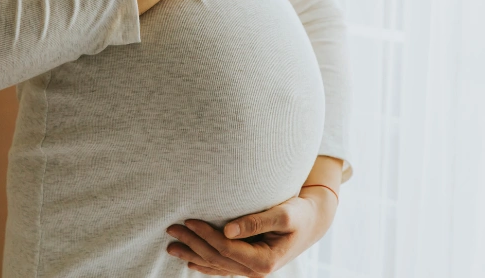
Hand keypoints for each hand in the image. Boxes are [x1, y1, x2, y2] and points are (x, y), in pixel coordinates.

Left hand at [164, 189, 337, 276]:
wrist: (312, 222)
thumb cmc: (299, 213)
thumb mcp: (283, 214)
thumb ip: (256, 222)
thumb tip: (227, 230)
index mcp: (265, 260)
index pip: (226, 248)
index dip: (205, 235)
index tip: (189, 220)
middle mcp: (256, 270)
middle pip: (217, 259)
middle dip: (192, 244)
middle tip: (171, 229)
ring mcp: (252, 269)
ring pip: (216, 265)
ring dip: (193, 255)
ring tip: (171, 247)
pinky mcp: (249, 263)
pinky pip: (223, 267)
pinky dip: (205, 263)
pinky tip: (190, 260)